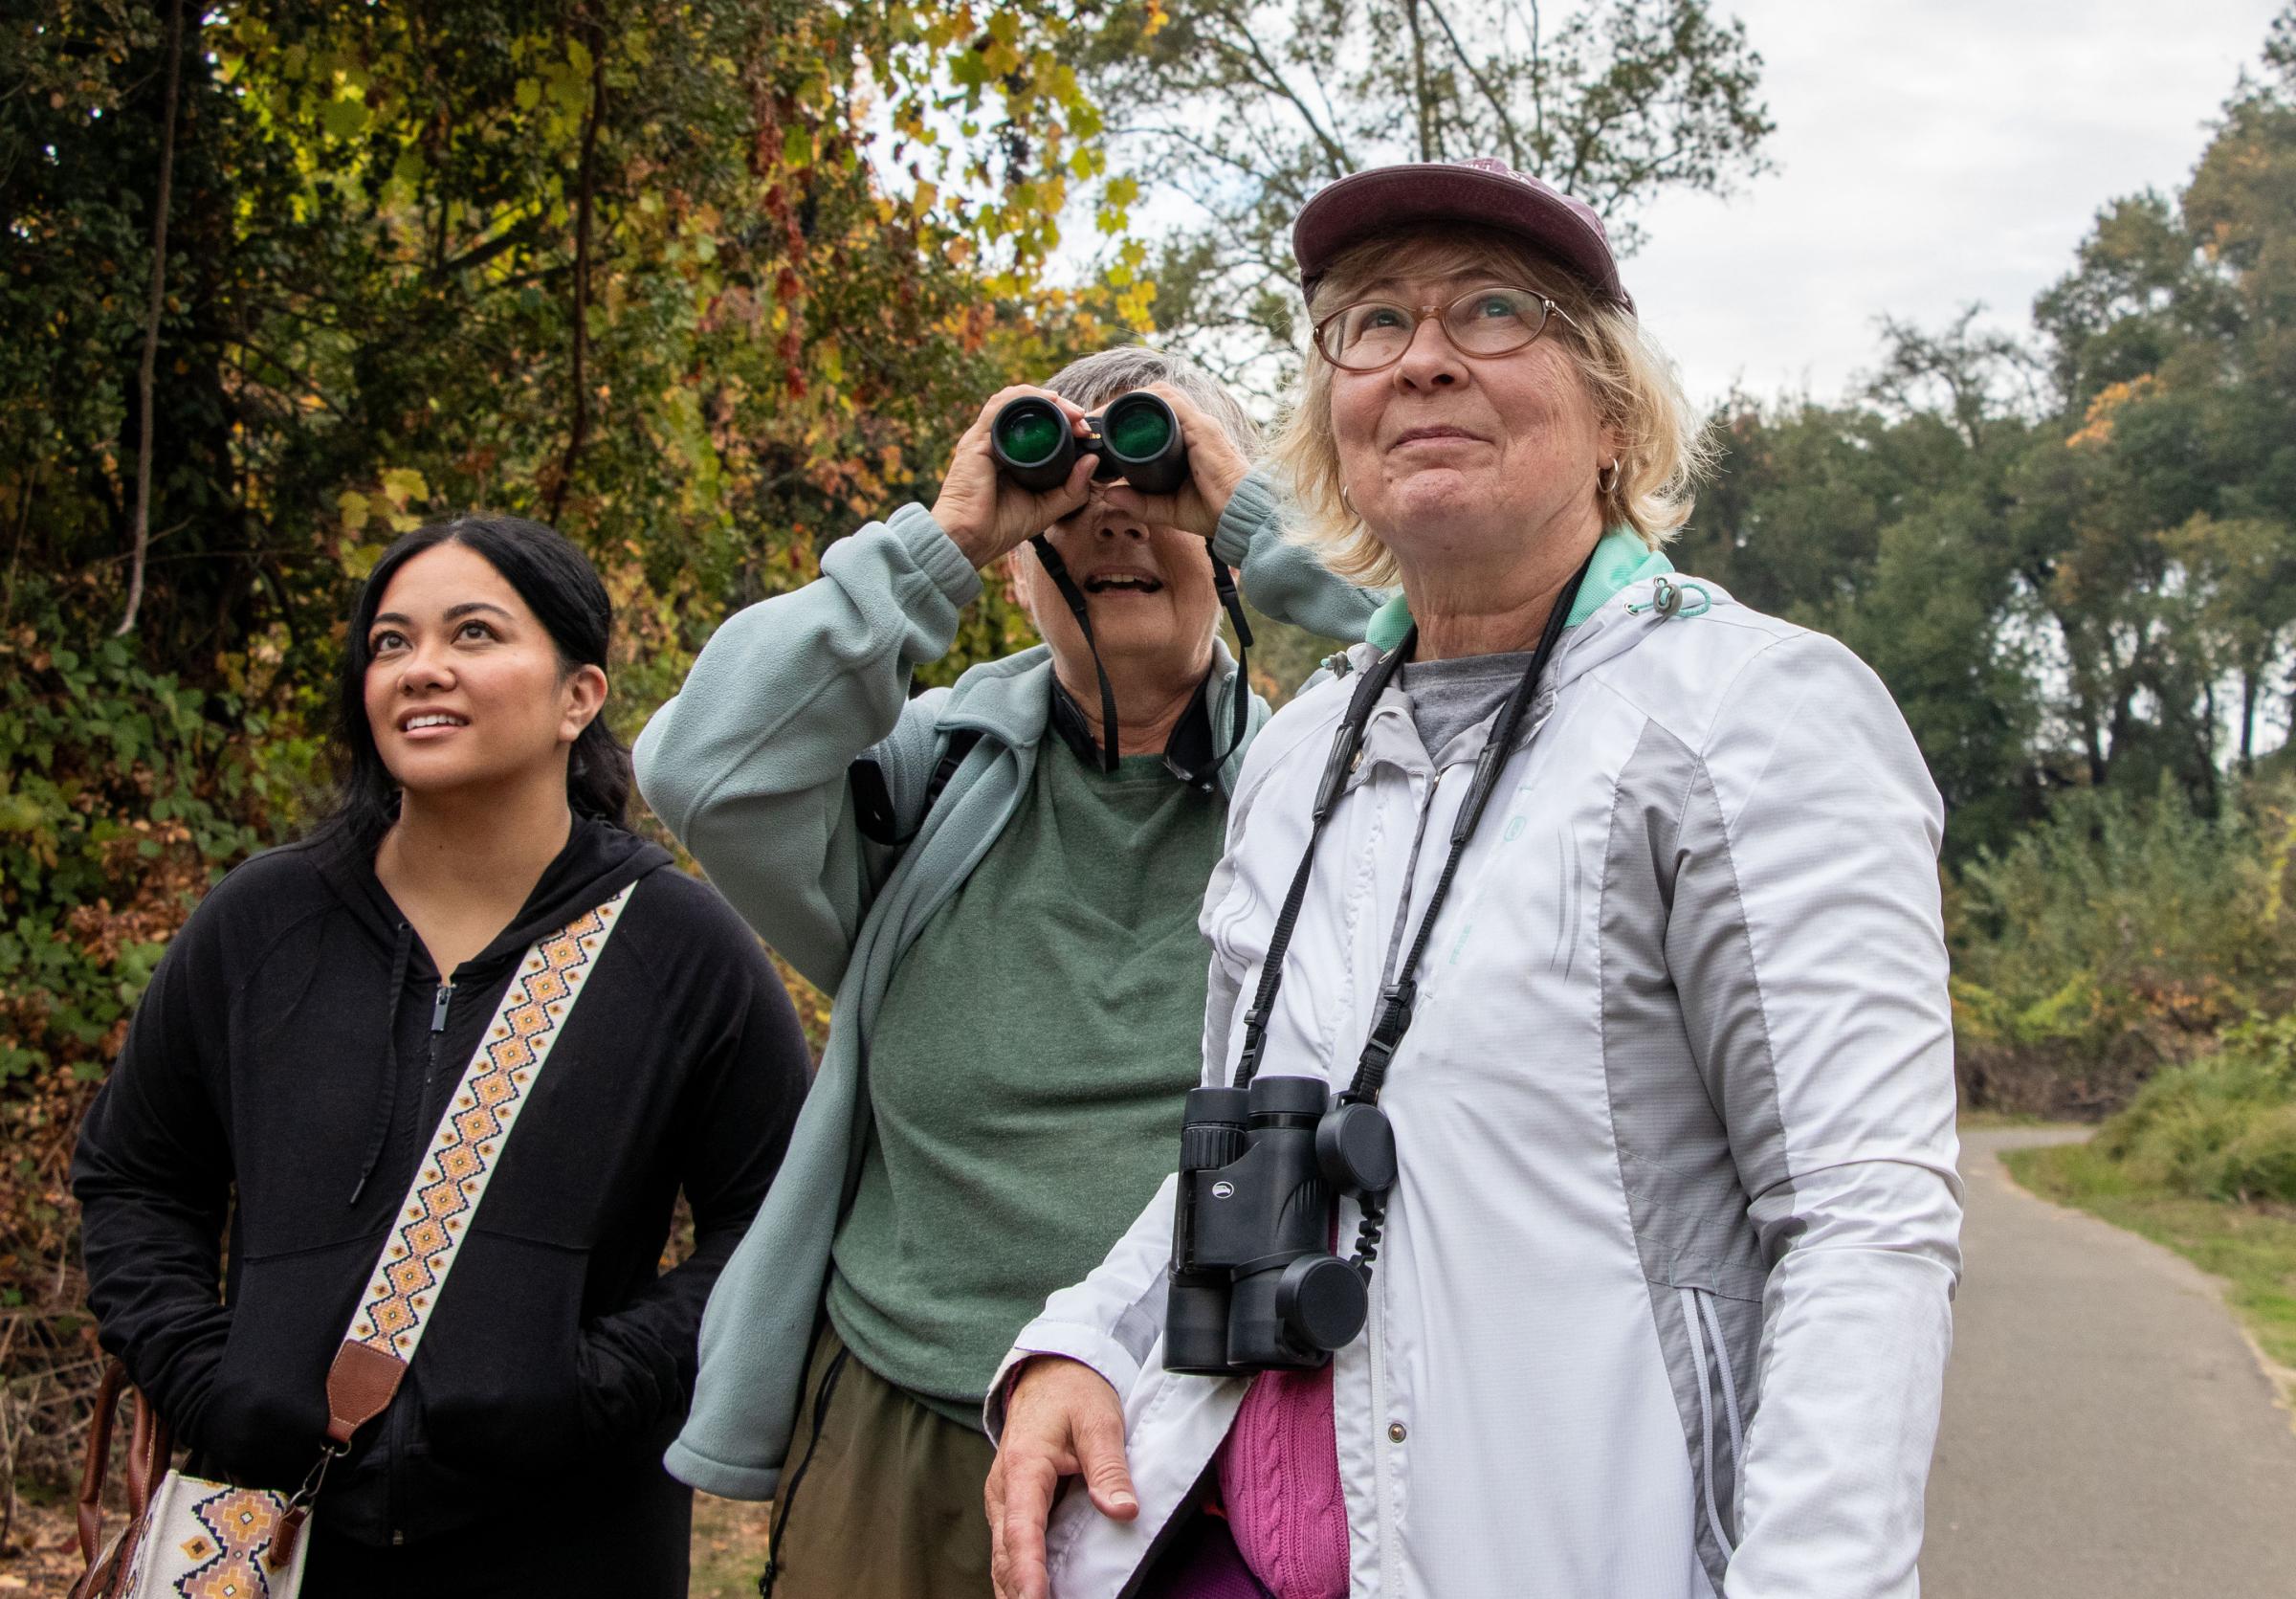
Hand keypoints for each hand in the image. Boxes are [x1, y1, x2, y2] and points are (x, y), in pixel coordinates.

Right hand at [932, 387, 1098, 567]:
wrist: (970, 541)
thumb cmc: (1000, 527)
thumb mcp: (1047, 508)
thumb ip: (1072, 488)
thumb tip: (1092, 460)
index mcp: (1010, 454)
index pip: (1036, 423)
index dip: (1063, 419)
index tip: (1084, 430)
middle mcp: (996, 442)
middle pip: (1027, 407)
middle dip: (1059, 406)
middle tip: (1081, 418)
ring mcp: (984, 439)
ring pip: (1013, 400)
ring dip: (1043, 398)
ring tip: (1068, 409)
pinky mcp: (976, 441)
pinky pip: (998, 407)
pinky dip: (1022, 398)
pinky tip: (1045, 402)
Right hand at [986, 1356, 1136, 1598]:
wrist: (1051, 1373)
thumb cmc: (1075, 1394)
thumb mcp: (1100, 1421)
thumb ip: (1109, 1468)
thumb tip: (1123, 1511)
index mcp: (1024, 1467)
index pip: (1022, 1529)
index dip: (1028, 1569)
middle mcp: (1004, 1488)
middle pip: (1005, 1553)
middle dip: (1018, 1592)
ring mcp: (1004, 1499)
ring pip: (1002, 1556)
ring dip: (1015, 1589)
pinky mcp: (1012, 1505)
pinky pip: (1010, 1548)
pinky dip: (1018, 1576)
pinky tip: (1032, 1596)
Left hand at [1095, 383, 1251, 542]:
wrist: (1243, 516)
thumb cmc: (1213, 512)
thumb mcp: (1168, 508)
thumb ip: (1140, 503)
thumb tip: (1108, 493)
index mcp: (1191, 439)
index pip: (1159, 412)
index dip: (1130, 413)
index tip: (1103, 427)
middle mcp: (1196, 425)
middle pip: (1157, 397)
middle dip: (1125, 402)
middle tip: (1097, 419)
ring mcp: (1200, 424)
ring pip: (1162, 394)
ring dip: (1131, 399)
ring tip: (1105, 414)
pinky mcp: (1203, 429)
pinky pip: (1172, 404)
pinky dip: (1147, 403)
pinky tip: (1125, 411)